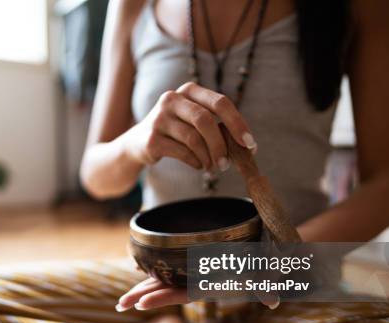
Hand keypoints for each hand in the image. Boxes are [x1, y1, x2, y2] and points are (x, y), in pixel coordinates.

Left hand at [115, 276, 279, 310]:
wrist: (267, 255)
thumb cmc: (265, 263)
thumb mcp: (264, 273)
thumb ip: (266, 287)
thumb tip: (273, 300)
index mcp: (208, 285)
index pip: (180, 294)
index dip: (161, 299)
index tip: (140, 304)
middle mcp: (198, 282)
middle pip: (165, 290)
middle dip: (141, 297)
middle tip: (118, 306)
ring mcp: (194, 274)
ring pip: (164, 282)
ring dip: (143, 289)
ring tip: (122, 301)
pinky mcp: (193, 265)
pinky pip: (170, 270)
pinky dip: (154, 272)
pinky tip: (139, 273)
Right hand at [122, 82, 257, 171]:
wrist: (137, 143)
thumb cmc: (176, 132)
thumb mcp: (194, 121)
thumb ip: (216, 126)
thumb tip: (246, 145)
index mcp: (189, 90)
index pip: (220, 102)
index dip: (238, 123)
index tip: (250, 144)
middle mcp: (172, 99)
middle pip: (206, 120)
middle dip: (221, 145)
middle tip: (227, 164)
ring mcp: (159, 118)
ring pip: (194, 139)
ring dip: (208, 157)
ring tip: (212, 166)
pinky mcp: (151, 139)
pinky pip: (182, 152)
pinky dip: (195, 162)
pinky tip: (198, 164)